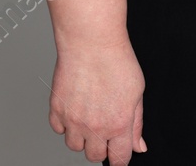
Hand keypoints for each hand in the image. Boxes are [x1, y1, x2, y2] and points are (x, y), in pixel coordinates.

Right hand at [48, 37, 148, 162]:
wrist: (91, 42)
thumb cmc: (116, 60)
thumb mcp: (138, 91)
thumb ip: (137, 123)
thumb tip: (138, 145)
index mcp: (119, 124)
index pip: (118, 159)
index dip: (120, 159)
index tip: (118, 154)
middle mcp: (95, 126)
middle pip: (94, 156)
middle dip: (101, 147)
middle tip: (104, 129)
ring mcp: (73, 120)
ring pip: (74, 146)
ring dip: (82, 137)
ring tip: (88, 117)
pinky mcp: (57, 110)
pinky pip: (58, 130)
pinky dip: (65, 124)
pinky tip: (75, 109)